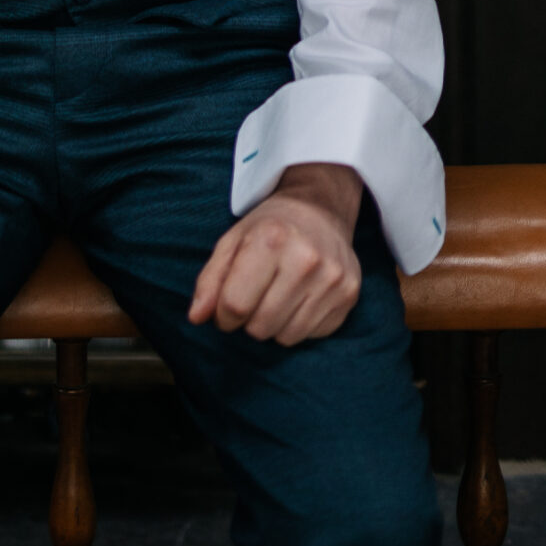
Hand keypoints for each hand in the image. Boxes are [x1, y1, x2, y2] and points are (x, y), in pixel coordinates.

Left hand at [188, 163, 363, 344]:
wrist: (321, 208)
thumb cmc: (270, 226)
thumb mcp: (233, 241)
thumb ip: (210, 280)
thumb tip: (196, 317)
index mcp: (270, 239)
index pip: (235, 304)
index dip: (224, 315)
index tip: (227, 307)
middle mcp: (306, 258)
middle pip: (260, 326)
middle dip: (250, 320)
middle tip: (255, 298)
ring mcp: (332, 278)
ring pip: (287, 337)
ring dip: (274, 325)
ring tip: (277, 296)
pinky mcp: (349, 294)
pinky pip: (312, 334)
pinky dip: (299, 324)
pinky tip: (300, 297)